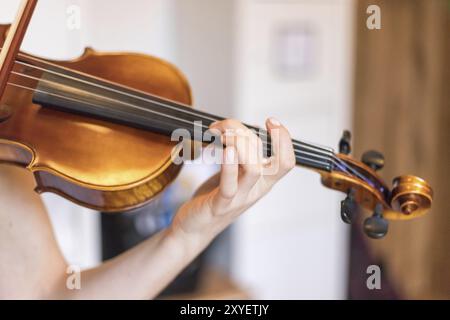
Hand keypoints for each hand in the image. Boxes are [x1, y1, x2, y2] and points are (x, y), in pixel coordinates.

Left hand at [169, 117, 295, 246]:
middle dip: (247, 133)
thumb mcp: (234, 173)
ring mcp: (239, 199)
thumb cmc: (214, 196)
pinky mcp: (219, 206)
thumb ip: (242, 155)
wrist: (195, 227)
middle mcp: (256, 191)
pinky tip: (224, 151)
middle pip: (270, 159)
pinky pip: (229, 187)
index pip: (287, 161)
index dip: (285, 139)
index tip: (271, 121)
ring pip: (254, 170)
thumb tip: (240, 128)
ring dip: (238, 145)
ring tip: (220, 136)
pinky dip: (228, 167)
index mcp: (263, 182)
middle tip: (223, 127)